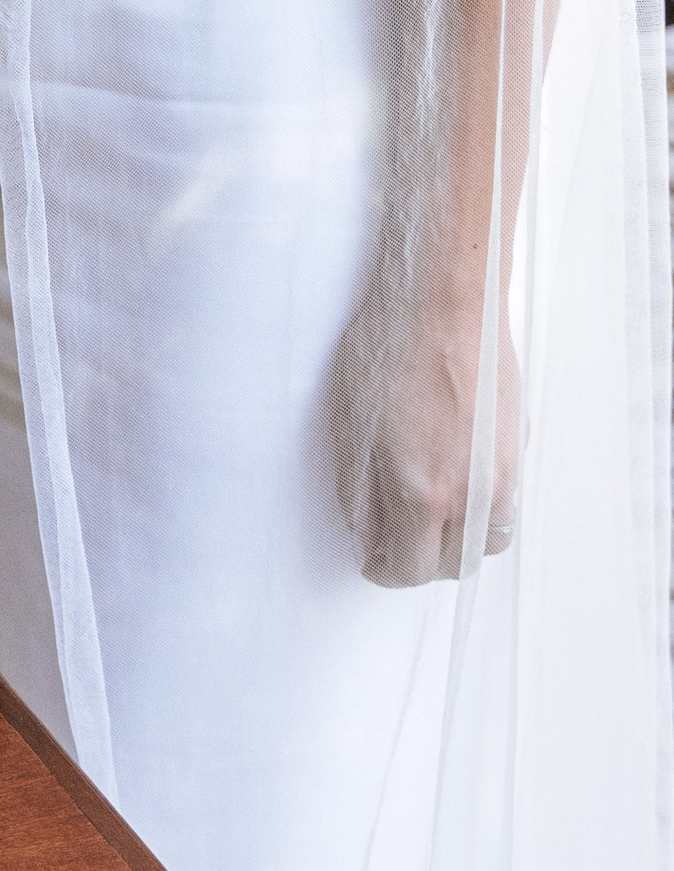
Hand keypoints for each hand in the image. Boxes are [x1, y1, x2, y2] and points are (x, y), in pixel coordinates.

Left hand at [329, 273, 520, 586]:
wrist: (447, 300)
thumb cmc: (390, 351)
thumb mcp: (350, 424)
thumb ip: (360, 489)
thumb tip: (367, 526)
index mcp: (423, 494)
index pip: (410, 569)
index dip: (386, 570)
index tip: (374, 560)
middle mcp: (472, 495)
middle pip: (454, 564)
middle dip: (422, 562)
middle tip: (397, 541)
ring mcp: (503, 473)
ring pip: (490, 540)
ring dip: (460, 541)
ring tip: (432, 517)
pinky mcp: (519, 446)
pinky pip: (506, 501)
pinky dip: (484, 509)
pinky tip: (459, 480)